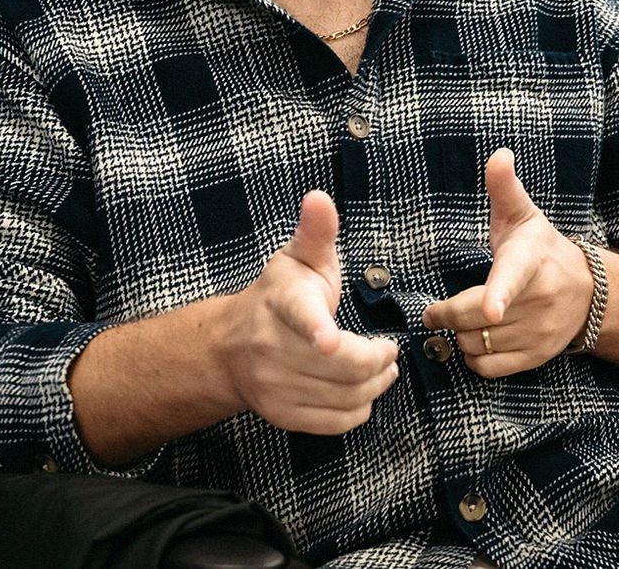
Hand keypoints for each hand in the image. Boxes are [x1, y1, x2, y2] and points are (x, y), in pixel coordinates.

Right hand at [219, 190, 398, 433]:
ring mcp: (274, 385)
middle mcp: (271, 347)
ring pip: (346, 395)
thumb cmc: (278, 296)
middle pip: (343, 364)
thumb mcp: (298, 259)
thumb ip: (316, 232)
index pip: (300, 315)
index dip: (317, 328)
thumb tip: (320, 197)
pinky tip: (364, 389)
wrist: (229, 347)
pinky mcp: (282, 414)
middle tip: (389, 348)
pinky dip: (361, 407)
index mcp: (281, 303)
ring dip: (376, 383)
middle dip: (379, 358)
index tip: (329, 339)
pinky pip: (338, 421)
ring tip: (383, 367)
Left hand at [421, 148, 593, 378]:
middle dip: (446, 314)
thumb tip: (499, 155)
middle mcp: (540, 300)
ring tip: (461, 320)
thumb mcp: (524, 216)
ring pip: (477, 344)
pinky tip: (476, 339)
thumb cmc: (541, 250)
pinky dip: (472, 357)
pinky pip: (488, 368)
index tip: (489, 308)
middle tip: (433, 309)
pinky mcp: (536, 357)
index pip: (511, 278)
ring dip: (458, 335)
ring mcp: (540, 332)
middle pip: (474, 317)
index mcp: (530, 262)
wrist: (588, 292)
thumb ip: (505, 187)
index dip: (498, 295)